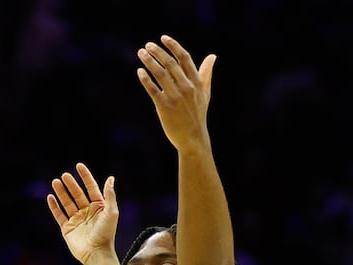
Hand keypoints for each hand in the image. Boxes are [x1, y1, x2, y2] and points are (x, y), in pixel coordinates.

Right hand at [46, 162, 118, 264]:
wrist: (96, 253)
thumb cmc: (106, 233)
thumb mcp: (111, 212)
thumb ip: (109, 195)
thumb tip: (110, 178)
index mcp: (99, 207)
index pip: (91, 188)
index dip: (85, 177)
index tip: (78, 166)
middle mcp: (87, 212)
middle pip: (77, 194)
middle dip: (71, 184)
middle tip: (64, 175)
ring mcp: (77, 220)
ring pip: (67, 202)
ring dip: (61, 192)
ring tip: (55, 182)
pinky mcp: (67, 229)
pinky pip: (59, 215)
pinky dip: (54, 206)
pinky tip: (50, 197)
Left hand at [136, 35, 215, 151]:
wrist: (193, 138)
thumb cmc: (198, 114)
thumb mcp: (205, 93)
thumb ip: (206, 73)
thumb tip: (213, 56)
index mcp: (196, 82)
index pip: (184, 58)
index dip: (173, 46)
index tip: (163, 38)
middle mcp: (186, 88)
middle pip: (170, 64)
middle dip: (158, 52)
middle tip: (148, 45)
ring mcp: (175, 97)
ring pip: (160, 74)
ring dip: (149, 61)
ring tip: (141, 53)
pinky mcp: (164, 107)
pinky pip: (153, 90)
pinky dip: (145, 79)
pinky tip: (140, 72)